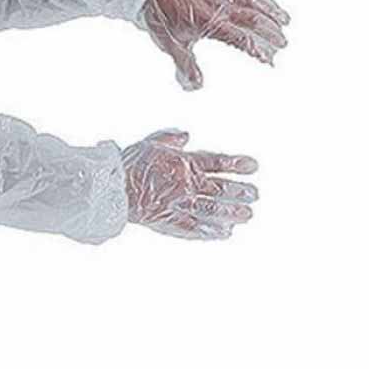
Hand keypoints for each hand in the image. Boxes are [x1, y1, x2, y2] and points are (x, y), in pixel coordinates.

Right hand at [122, 130, 258, 239]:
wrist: (112, 187)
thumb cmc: (129, 164)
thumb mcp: (150, 143)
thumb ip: (170, 139)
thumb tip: (186, 135)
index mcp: (183, 163)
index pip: (217, 162)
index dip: (237, 164)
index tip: (253, 166)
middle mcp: (186, 184)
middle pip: (220, 188)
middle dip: (240, 192)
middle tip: (255, 195)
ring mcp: (179, 204)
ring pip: (213, 209)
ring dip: (232, 213)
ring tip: (248, 215)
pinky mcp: (170, 221)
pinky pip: (196, 228)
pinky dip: (212, 231)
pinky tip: (226, 233)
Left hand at [142, 0, 289, 89]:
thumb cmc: (157, 15)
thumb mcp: (170, 44)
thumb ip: (186, 66)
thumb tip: (195, 88)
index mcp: (211, 22)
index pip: (242, 39)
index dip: (258, 50)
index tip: (270, 60)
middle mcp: (219, 4)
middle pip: (253, 18)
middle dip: (270, 32)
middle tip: (284, 43)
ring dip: (270, 9)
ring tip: (285, 19)